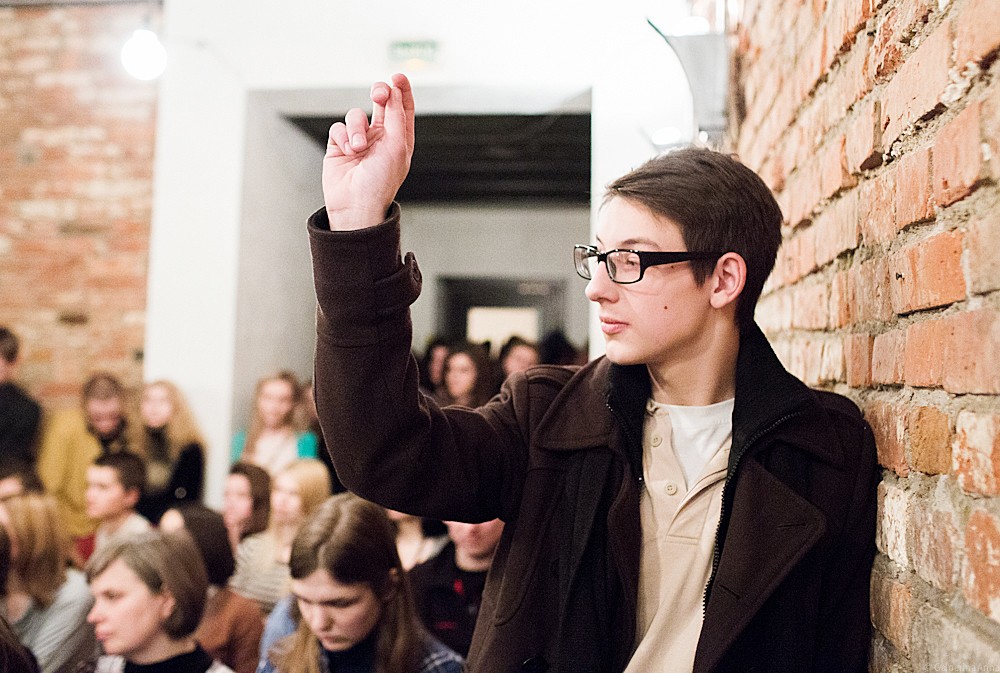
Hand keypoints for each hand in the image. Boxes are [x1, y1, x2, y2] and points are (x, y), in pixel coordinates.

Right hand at [322, 73, 414, 229]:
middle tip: (378, 94)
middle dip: (379, 93)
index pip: (402, 107)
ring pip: (355, 115)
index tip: (398, 75)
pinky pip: (338, 127)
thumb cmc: (380, 181)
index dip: (401, 89)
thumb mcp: (396, 146)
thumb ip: (395, 115)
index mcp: (399, 139)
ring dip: (357, 128)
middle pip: (380, 103)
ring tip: (358, 148)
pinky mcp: (339, 145)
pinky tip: (347, 151)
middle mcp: (380, 137)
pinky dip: (342, 137)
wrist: (355, 205)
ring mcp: (359, 140)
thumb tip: (393, 90)